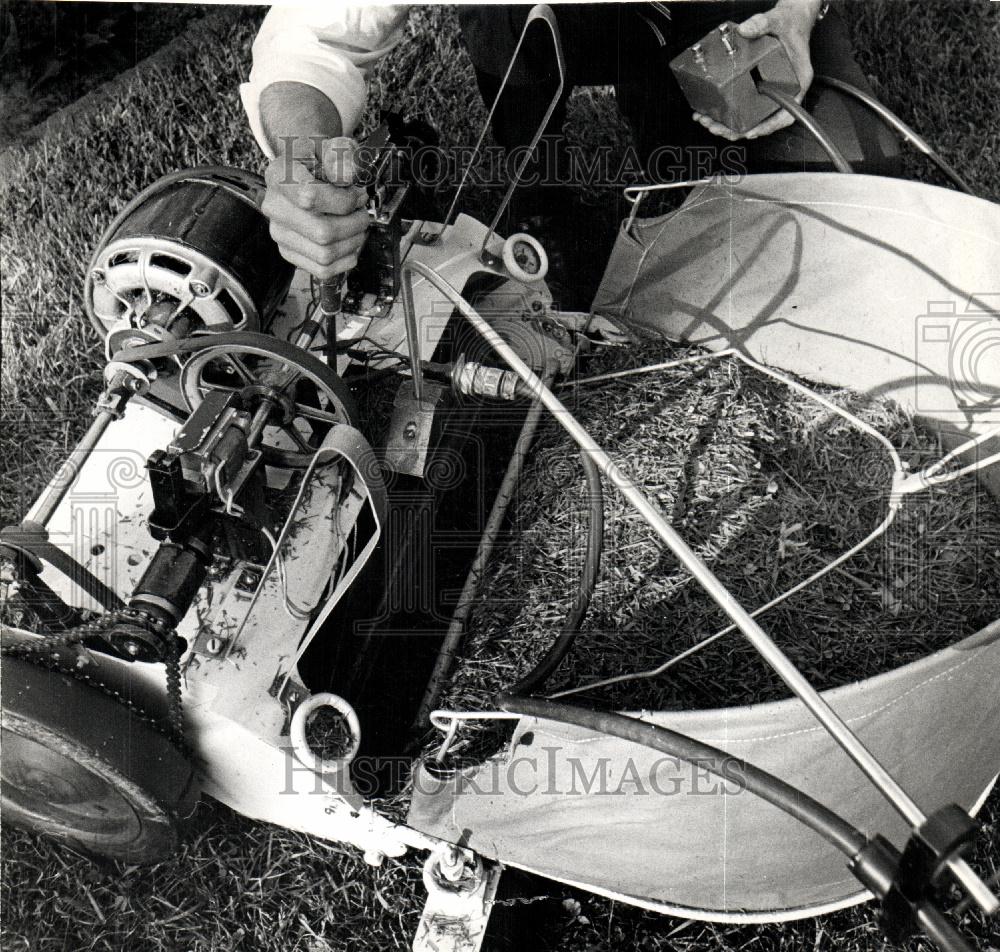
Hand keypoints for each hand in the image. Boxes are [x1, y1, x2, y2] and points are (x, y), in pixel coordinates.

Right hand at [262, 136, 369, 279]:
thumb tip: (346, 174)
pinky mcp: (289, 253)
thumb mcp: (333, 146)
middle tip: (362, 213)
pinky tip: (350, 242)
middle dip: (354, 224)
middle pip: (322, 232)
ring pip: (325, 254)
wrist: (304, 170)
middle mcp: (273, 207)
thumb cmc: (320, 160)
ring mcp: (279, 233)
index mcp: (279, 175)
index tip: (357, 194)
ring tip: (357, 225)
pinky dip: (345, 260)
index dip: (344, 201)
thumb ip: (342, 155)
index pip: (310, 198)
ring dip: (353, 242)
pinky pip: (323, 270)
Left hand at [693, 0, 822, 140]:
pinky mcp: (758, 91)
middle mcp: (784, 92)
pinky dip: (729, 115)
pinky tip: (711, 114)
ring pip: (752, 119)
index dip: (769, 126)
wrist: (789, 20)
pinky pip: (745, 108)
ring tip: (708, 122)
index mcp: (797, 82)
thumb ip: (762, 23)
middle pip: (763, 121)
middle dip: (738, 130)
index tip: (751, 132)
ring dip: (729, 126)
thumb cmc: (789, 24)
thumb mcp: (777, 20)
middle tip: (716, 127)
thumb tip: (744, 29)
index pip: (786, 113)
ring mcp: (771, 94)